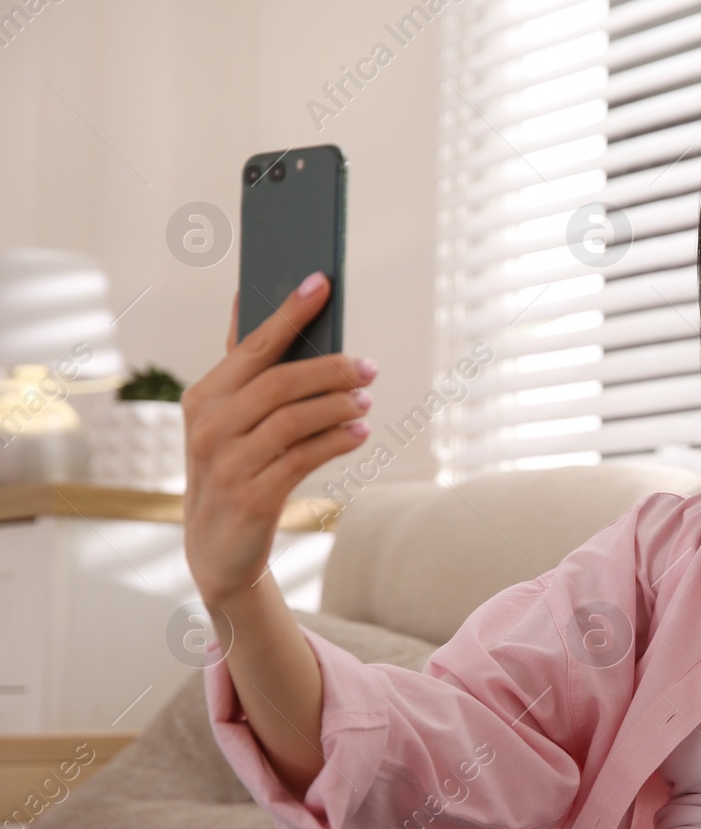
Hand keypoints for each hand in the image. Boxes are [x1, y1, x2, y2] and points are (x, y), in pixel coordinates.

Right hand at [182, 272, 374, 606]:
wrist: (217, 546)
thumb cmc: (233, 465)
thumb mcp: (227, 416)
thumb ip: (241, 363)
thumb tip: (244, 299)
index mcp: (204, 396)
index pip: (252, 346)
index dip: (288, 313)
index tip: (321, 282)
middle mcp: (209, 425)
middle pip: (278, 382)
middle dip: (330, 368)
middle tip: (369, 367)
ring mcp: (227, 463)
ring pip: (293, 420)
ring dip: (338, 405)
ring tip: (366, 400)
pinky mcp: (251, 497)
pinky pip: (302, 458)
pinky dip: (337, 440)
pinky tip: (360, 431)